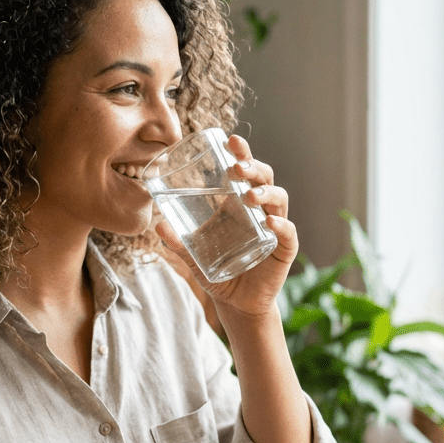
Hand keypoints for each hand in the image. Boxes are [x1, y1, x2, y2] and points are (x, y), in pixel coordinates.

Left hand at [155, 134, 297, 320]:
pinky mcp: (284, 249)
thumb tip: (157, 224)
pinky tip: (269, 222)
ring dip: (265, 193)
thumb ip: (177, 241)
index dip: (241, 153)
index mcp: (239, 202)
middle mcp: (260, 209)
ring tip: (248, 195)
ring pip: (278, 199)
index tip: (230, 140)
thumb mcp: (192, 255)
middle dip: (253, 167)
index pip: (244, 170)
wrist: (235, 302)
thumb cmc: (217, 270)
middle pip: (263, 177)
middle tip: (237, 166)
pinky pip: (287, 232)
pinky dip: (280, 225)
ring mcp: (275, 227)